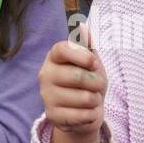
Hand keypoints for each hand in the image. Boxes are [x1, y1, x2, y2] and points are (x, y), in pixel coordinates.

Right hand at [38, 24, 106, 142]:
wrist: (83, 113)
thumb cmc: (87, 83)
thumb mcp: (91, 63)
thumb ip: (87, 46)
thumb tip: (83, 26)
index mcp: (53, 58)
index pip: (61, 49)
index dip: (82, 56)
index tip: (93, 63)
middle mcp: (45, 75)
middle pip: (77, 76)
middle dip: (97, 82)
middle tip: (98, 85)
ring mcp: (46, 96)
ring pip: (83, 98)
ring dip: (95, 101)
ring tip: (91, 100)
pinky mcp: (52, 116)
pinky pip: (82, 116)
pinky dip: (92, 115)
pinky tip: (86, 113)